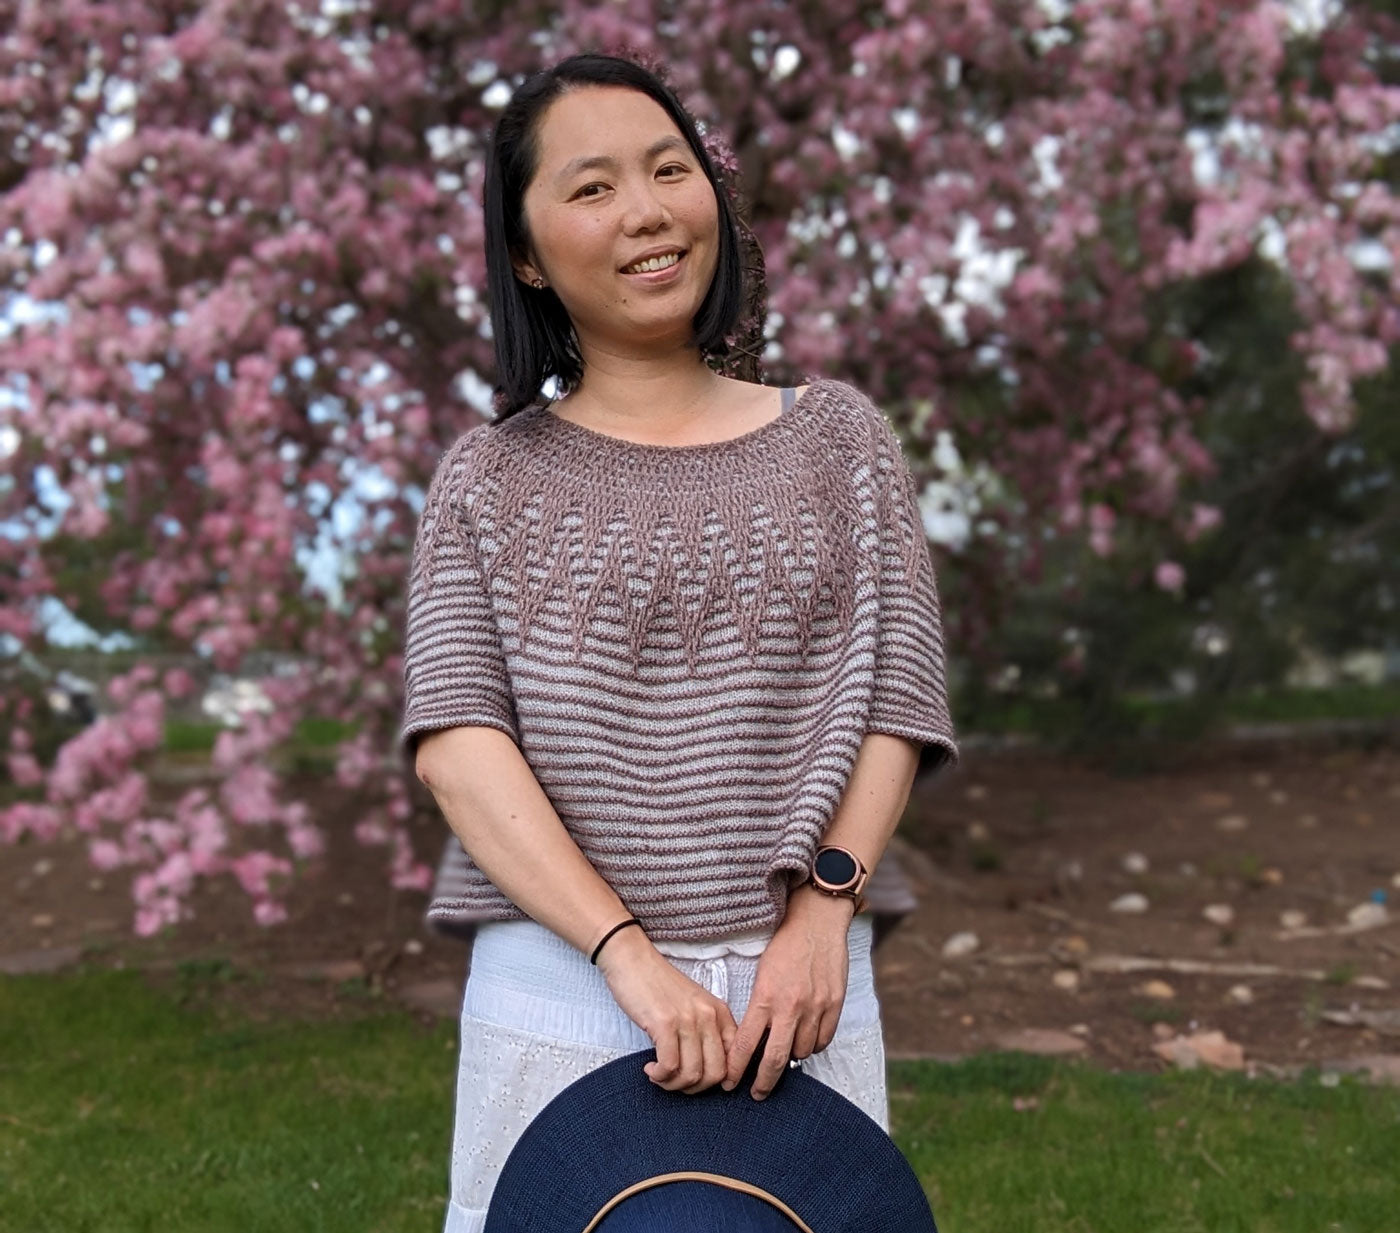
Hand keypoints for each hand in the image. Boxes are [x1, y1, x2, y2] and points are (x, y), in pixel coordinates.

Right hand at [597, 925, 737, 1094]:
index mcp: (719, 1012)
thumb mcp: (692, 1005)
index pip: (734, 1058)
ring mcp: (688, 1019)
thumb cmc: (658, 986)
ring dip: (673, 1084)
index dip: (718, 1081)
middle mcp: (708, 1016)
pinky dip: (659, 1076)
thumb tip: (707, 1072)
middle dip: (694, 1088)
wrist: (632, 960)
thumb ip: (705, 1031)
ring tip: (659, 1075)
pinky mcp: (664, 1023)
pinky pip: (669, 1067)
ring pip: (692, 1074)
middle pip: (716, 1073)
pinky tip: (650, 1069)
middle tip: (675, 1082)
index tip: (698, 1082)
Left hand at [724, 884, 853, 1099]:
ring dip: (790, 1057)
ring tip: (783, 1053)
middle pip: (774, 1060)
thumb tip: (754, 1037)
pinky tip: (804, 1040)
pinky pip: (823, 1040)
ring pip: (801, 1052)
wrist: (817, 921)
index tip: (729, 1083)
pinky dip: (812, 1045)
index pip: (745, 1044)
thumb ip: (760, 1005)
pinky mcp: (835, 1004)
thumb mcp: (762, 972)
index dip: (736, 1069)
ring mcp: (815, 1007)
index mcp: (765, 997)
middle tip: (756, 1094)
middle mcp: (791, 1007)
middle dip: (763, 1083)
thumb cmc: (785, 943)